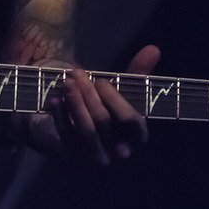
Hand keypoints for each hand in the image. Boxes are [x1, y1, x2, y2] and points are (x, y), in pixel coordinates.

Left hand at [25, 44, 161, 164]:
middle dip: (89, 94)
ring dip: (75, 103)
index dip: (115, 99)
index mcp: (137, 138)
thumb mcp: (125, 92)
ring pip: (86, 131)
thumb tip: (153, 49)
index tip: (100, 81)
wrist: (84, 133)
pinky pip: (67, 137)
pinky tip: (54, 99)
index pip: (132, 121)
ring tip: (66, 82)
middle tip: (77, 73)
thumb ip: (138, 73)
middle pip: (104, 122)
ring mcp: (95, 158)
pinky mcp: (74, 158)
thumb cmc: (110, 108)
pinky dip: (60, 116)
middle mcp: (118, 153)